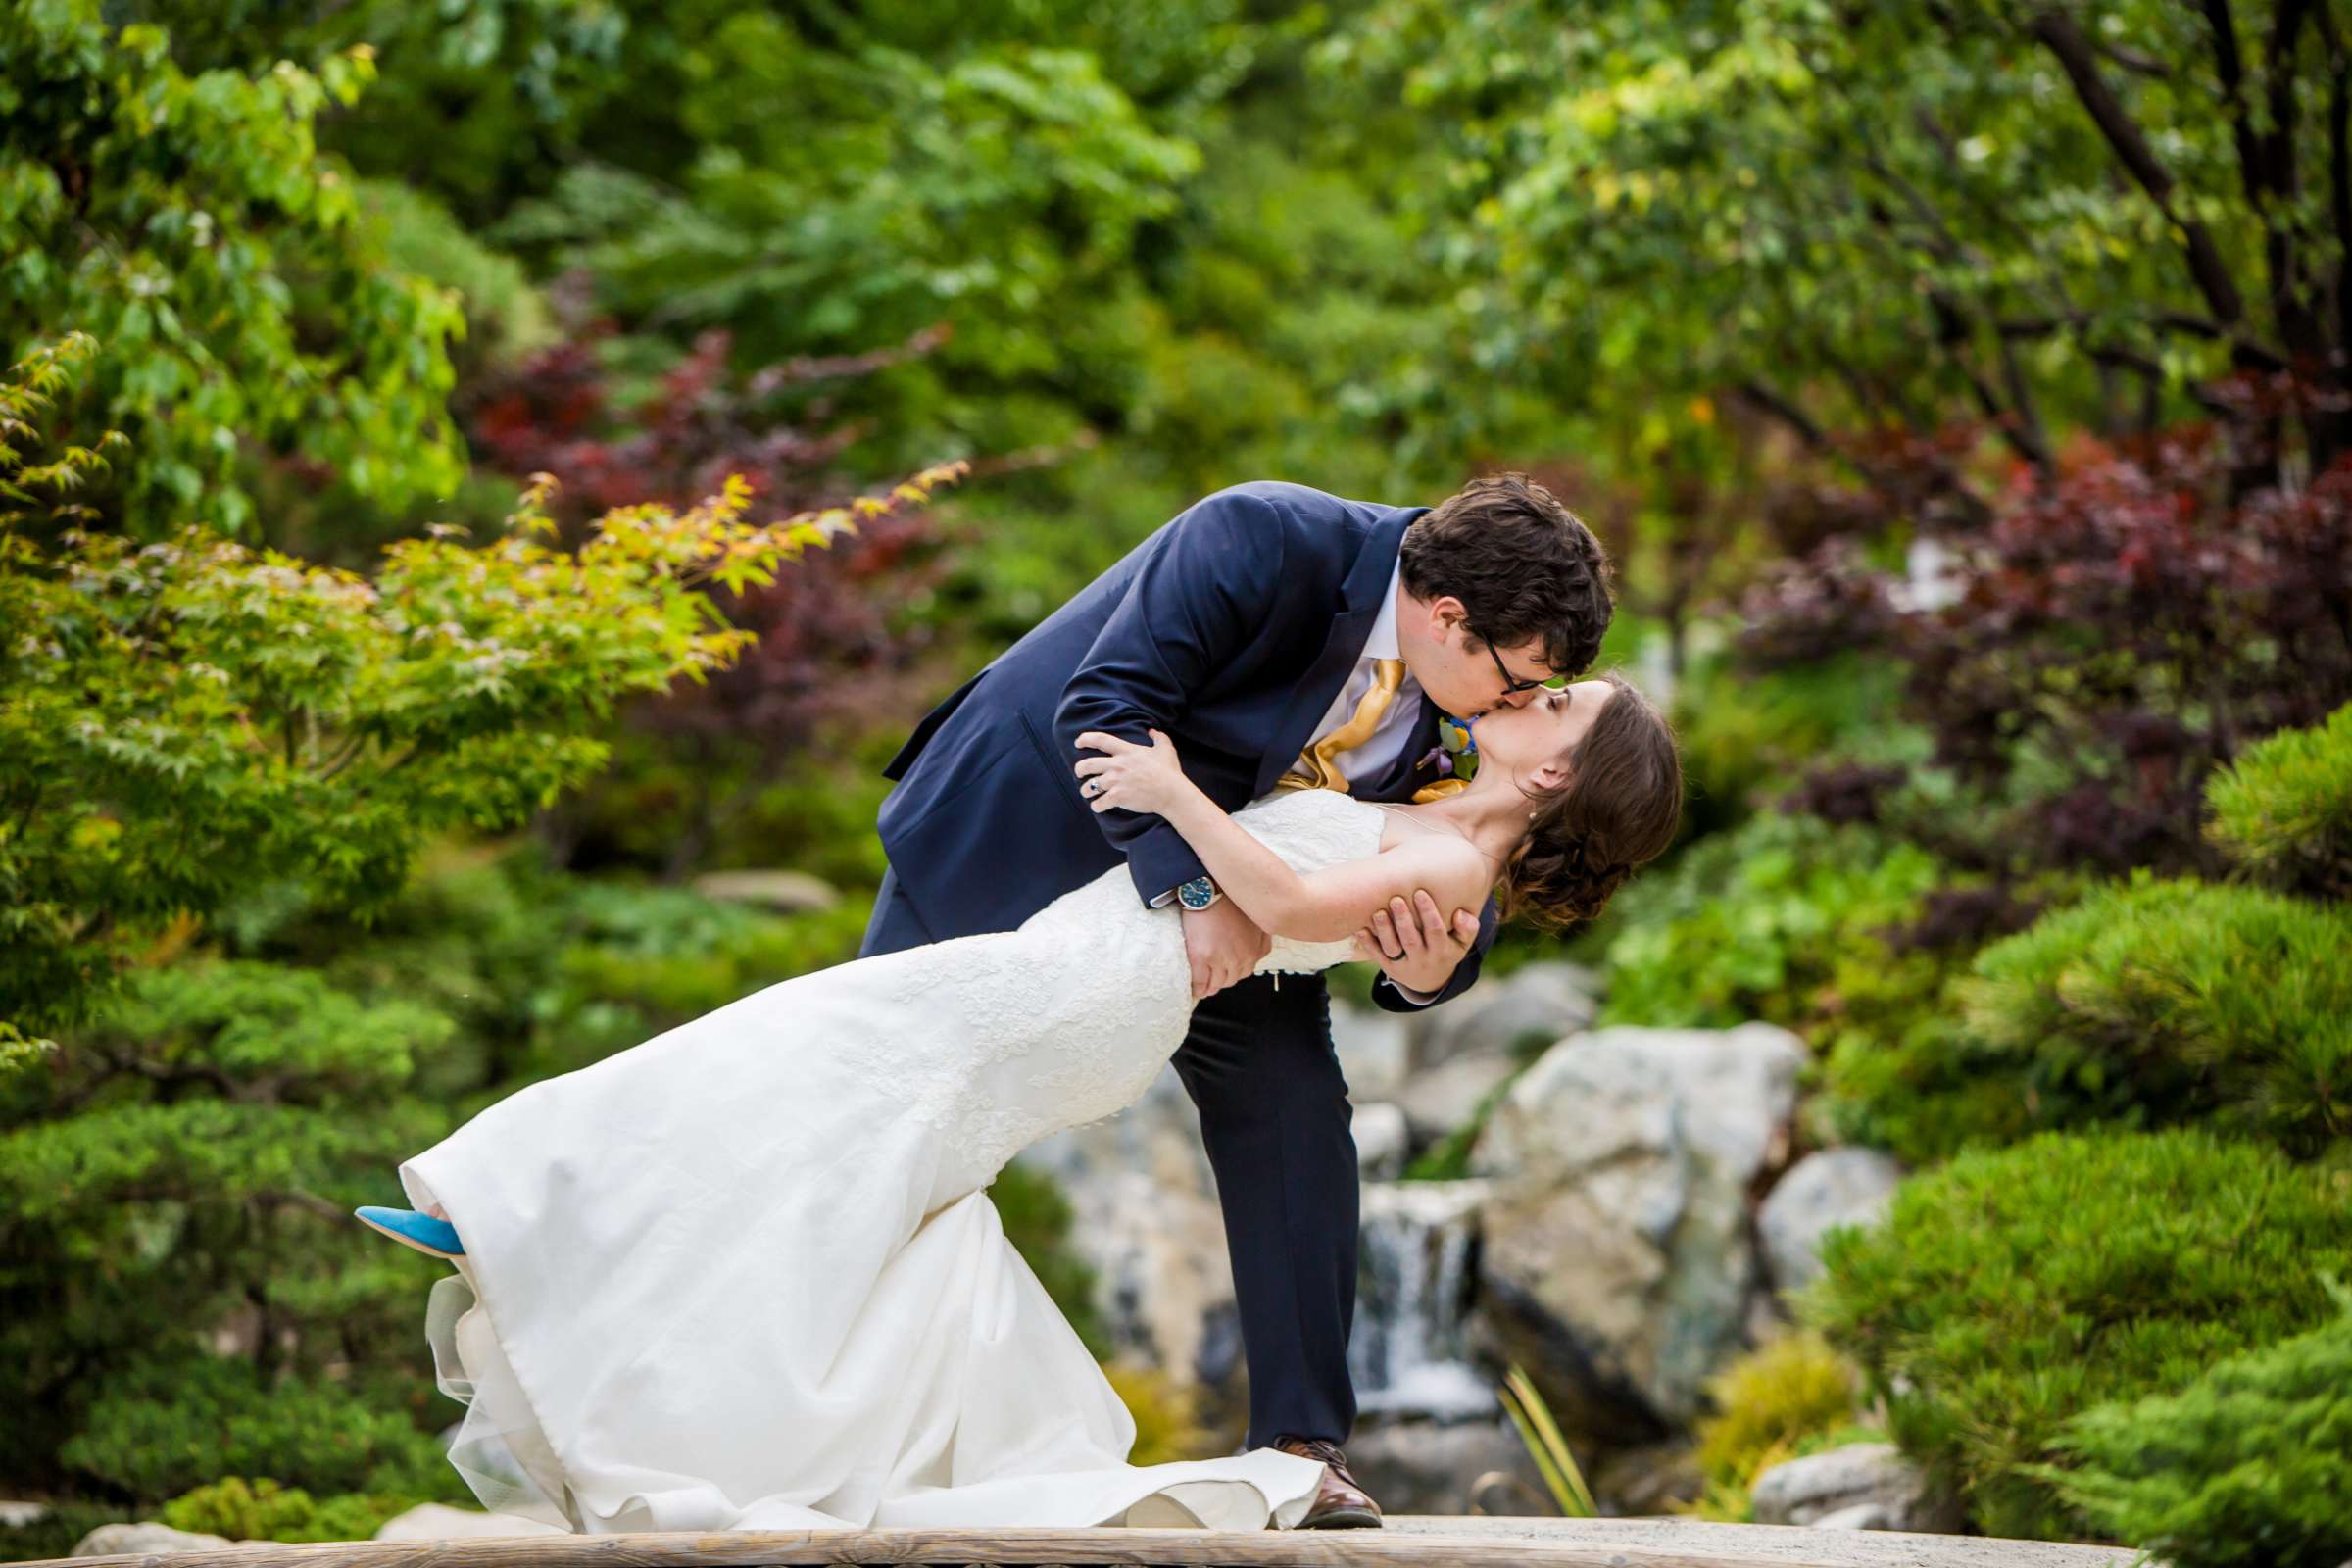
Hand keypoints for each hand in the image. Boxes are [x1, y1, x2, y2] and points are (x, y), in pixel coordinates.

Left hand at [1074, 728, 1187, 815]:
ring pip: (1090, 786)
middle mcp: (1117, 765)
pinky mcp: (1118, 797)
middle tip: (1079, 772)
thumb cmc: (1169, 771)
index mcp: (1126, 751)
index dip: (1086, 739)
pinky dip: (1096, 806)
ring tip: (1087, 793)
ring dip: (1086, 790)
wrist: (1172, 793)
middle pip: (1087, 764)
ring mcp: (1116, 781)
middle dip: (1079, 769)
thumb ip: (1158, 738)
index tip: (1078, 742)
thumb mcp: (1166, 749)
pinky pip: (1099, 803)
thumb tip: (1152, 731)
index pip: (1101, 740)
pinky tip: (1098, 807)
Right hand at [1180, 897, 1269, 1001]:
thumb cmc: (1232, 901)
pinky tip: (1194, 989)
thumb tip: (1263, 950)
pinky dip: (1197, 988)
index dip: (1234, 973)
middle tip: (1214, 980)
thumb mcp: (1255, 920)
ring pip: (1215, 984)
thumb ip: (1262, 939)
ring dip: (1210, 987)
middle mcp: (1238, 959)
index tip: (1226, 973)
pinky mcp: (1200, 957)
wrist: (1209, 889)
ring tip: (1204, 986)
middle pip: (1230, 980)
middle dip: (1222, 980)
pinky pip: (1199, 982)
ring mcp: (1219, 959)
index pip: (1245, 972)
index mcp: (1253, 951)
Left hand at [1351, 889, 1478, 998]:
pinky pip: (1378, 956)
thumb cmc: (1447, 949)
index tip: (1420, 892)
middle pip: (1411, 940)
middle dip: (1403, 920)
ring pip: (1393, 949)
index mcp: (1442, 951)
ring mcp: (1404, 965)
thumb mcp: (1462, 943)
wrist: (1430, 980)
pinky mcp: (1389, 967)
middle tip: (1396, 899)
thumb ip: (1467, 928)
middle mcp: (1423, 960)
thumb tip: (1460, 914)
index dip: (1429, 913)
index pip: (1436, 931)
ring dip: (1384, 931)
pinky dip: (1368, 943)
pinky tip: (1361, 928)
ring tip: (1378, 912)